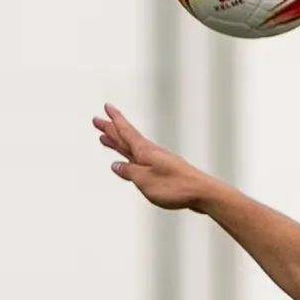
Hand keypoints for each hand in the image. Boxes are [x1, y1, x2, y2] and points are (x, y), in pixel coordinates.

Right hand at [96, 104, 217, 213]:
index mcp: (144, 151)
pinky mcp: (163, 170)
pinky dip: (130, 156)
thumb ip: (128, 172)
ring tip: (106, 138)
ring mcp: (157, 161)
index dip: (115, 120)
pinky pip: (140, 159)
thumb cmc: (174, 186)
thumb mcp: (144, 180)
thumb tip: (116, 165)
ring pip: (132, 148)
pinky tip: (129, 161)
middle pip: (126, 138)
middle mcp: (150, 152)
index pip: (126, 132)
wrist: (201, 192)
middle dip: (111, 129)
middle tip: (97, 120)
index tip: (107, 107)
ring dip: (118, 142)